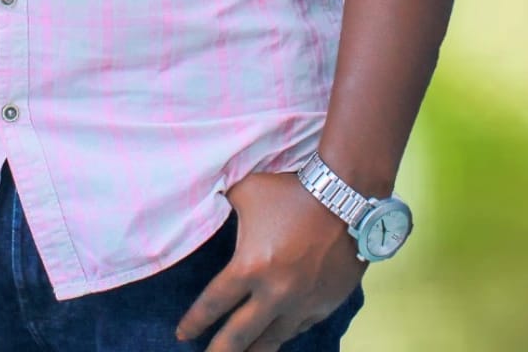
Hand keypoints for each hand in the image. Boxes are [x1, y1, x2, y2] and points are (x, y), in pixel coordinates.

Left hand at [174, 171, 365, 350]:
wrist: (345, 197)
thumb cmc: (291, 191)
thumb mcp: (247, 190)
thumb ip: (223, 201)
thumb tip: (207, 200)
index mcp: (250, 267)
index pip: (213, 304)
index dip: (195, 321)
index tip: (182, 333)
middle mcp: (274, 294)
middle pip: (239, 336)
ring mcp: (301, 303)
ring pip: (271, 340)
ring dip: (253, 351)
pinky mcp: (324, 305)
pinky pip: (298, 328)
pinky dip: (282, 335)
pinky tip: (275, 339)